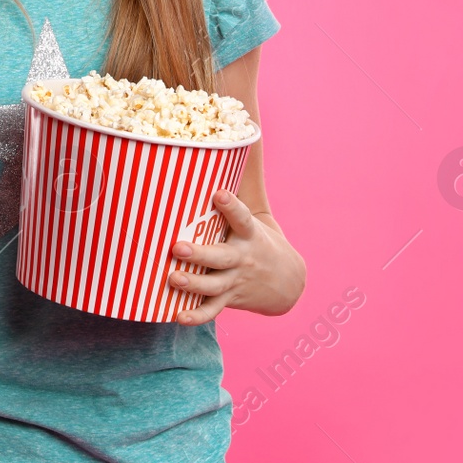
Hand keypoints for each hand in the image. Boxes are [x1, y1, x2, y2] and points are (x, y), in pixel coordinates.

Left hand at [168, 190, 305, 324]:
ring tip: (173, 278)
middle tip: (178, 247)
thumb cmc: (258, 240)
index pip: (241, 217)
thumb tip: (229, 146)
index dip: (230, 205)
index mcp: (249, 234)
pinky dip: (196, 315)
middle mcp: (243, 258)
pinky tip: (177, 315)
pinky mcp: (231, 299)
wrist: (289, 282)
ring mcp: (237, 281)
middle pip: (221, 257)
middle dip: (201, 253)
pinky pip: (212, 310)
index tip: (217, 193)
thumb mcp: (255, 217)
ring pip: (214, 285)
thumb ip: (236, 192)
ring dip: (194, 284)